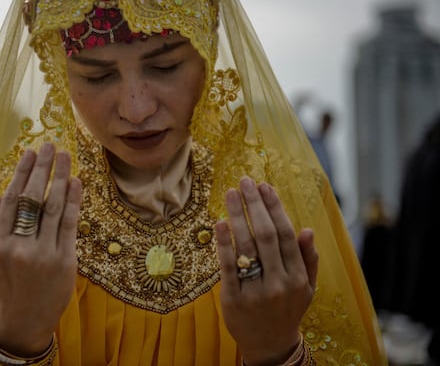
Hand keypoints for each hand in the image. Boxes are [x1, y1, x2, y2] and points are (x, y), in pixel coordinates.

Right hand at [0, 143, 81, 355]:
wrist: (27, 317)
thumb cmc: (7, 284)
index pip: (11, 200)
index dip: (21, 174)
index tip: (29, 152)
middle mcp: (19, 247)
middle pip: (32, 198)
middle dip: (42, 168)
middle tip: (50, 146)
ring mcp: (43, 254)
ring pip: (53, 208)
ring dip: (60, 178)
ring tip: (66, 156)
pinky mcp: (65, 260)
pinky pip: (70, 224)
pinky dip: (75, 201)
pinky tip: (76, 182)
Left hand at [215, 177, 317, 365]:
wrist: (270, 346)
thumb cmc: (287, 310)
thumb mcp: (307, 288)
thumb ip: (308, 259)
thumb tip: (307, 229)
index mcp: (298, 277)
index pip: (287, 235)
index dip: (275, 208)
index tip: (265, 186)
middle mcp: (279, 283)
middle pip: (267, 235)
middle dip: (255, 205)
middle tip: (245, 182)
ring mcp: (256, 292)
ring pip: (247, 247)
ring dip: (238, 216)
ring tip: (230, 193)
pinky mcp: (233, 299)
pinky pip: (227, 267)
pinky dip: (224, 243)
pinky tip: (220, 223)